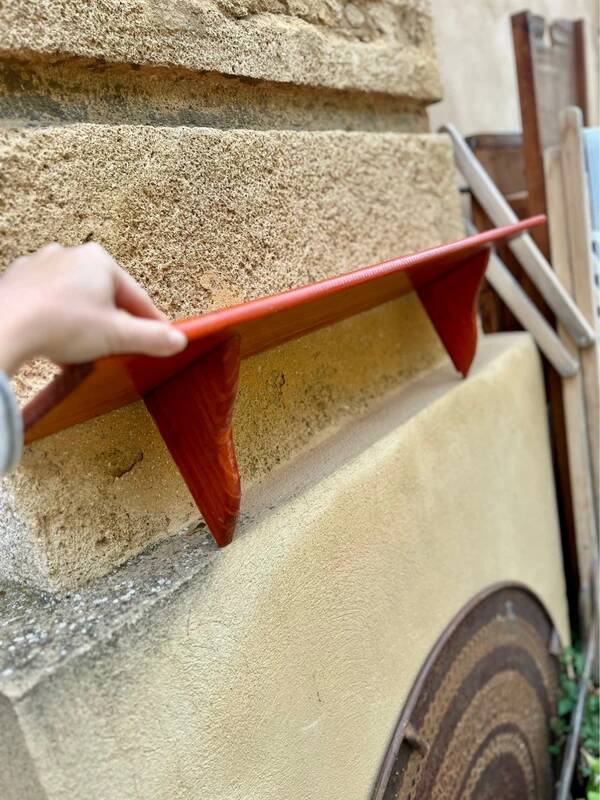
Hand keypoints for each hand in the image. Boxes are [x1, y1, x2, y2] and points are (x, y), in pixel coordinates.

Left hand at [0, 242, 186, 375]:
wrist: (5, 328)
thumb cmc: (62, 325)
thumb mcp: (118, 336)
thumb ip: (152, 338)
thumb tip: (177, 340)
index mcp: (100, 261)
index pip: (137, 297)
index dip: (151, 322)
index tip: (160, 338)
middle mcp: (69, 255)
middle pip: (104, 296)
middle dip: (112, 323)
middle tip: (116, 348)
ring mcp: (40, 266)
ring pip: (74, 298)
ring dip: (82, 321)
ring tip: (82, 348)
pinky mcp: (16, 282)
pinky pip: (46, 302)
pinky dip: (54, 319)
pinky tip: (54, 341)